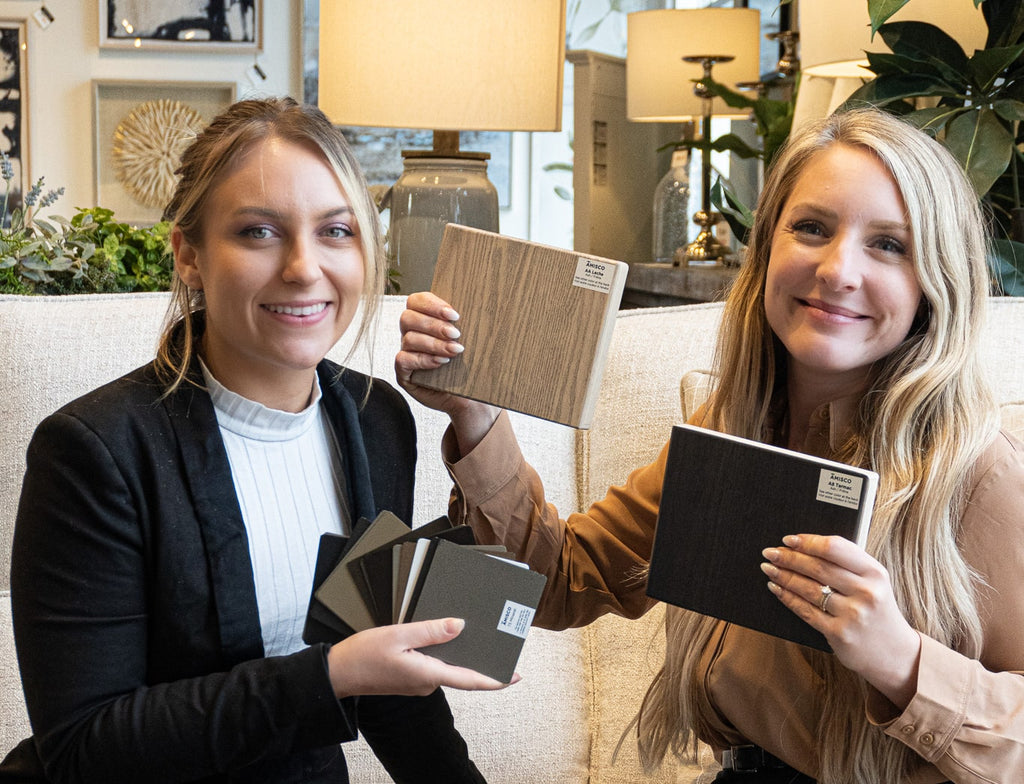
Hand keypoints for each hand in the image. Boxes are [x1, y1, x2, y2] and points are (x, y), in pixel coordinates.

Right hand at [327, 618, 516, 697]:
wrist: (337, 673)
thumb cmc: (363, 655)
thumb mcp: (398, 634)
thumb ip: (431, 631)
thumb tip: (460, 626)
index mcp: (427, 674)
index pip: (470, 680)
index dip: (495, 679)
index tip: (515, 675)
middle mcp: (427, 682)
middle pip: (462, 672)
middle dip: (482, 661)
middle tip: (501, 644)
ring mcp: (418, 682)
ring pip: (448, 667)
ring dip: (463, 654)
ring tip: (478, 634)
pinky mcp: (410, 677)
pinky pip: (435, 665)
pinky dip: (446, 653)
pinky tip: (448, 637)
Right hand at [396, 292, 498, 453]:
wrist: (472, 396)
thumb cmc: (471, 365)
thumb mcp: (472, 339)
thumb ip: (470, 319)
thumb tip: (485, 298)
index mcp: (426, 319)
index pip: (416, 300)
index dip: (432, 304)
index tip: (455, 314)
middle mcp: (412, 333)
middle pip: (408, 317)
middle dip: (434, 324)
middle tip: (456, 334)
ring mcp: (407, 353)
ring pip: (409, 338)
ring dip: (434, 343)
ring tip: (455, 351)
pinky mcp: (404, 373)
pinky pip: (403, 359)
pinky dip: (423, 359)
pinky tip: (441, 362)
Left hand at [761, 534, 920, 707]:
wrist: (896, 654)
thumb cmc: (878, 610)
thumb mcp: (874, 582)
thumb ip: (849, 563)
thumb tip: (806, 546)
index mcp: (875, 572)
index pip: (835, 548)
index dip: (808, 542)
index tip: (789, 539)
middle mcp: (865, 592)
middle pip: (818, 567)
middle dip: (789, 558)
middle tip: (770, 552)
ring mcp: (853, 614)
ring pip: (808, 588)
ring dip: (783, 576)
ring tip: (769, 568)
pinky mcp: (839, 634)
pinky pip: (805, 611)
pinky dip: (787, 597)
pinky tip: (776, 589)